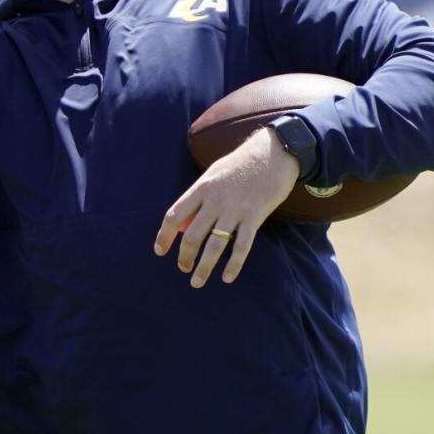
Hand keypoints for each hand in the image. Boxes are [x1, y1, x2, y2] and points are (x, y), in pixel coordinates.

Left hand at [154, 126, 299, 286]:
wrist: (273, 153)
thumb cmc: (241, 164)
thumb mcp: (213, 174)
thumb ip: (199, 197)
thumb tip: (184, 224)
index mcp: (202, 187)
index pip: (175, 215)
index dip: (164, 235)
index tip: (159, 250)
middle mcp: (215, 200)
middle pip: (192, 235)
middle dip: (184, 256)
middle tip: (182, 268)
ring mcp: (235, 210)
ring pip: (214, 245)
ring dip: (203, 267)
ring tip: (197, 281)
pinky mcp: (255, 217)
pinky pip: (241, 247)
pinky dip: (233, 265)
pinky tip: (227, 277)